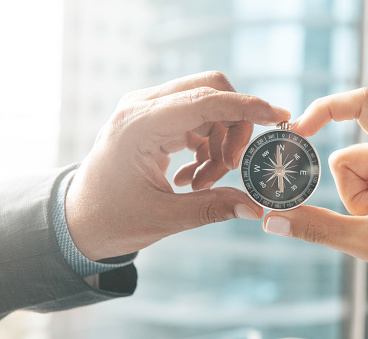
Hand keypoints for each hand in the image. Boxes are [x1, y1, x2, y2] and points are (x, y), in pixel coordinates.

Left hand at [65, 71, 290, 260]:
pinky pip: (197, 118)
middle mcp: (142, 106)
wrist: (78, 218)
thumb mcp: (164, 218)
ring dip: (219, 142)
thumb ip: (213, 208)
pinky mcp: (153, 117)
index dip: (245, 106)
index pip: (204, 100)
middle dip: (233, 128)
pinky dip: (207, 144)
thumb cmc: (111, 219)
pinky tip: (194, 176)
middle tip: (230, 169)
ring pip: (208, 105)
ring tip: (204, 182)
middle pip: (210, 91)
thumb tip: (256, 208)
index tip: (277, 115)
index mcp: (138, 126)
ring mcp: (147, 109)